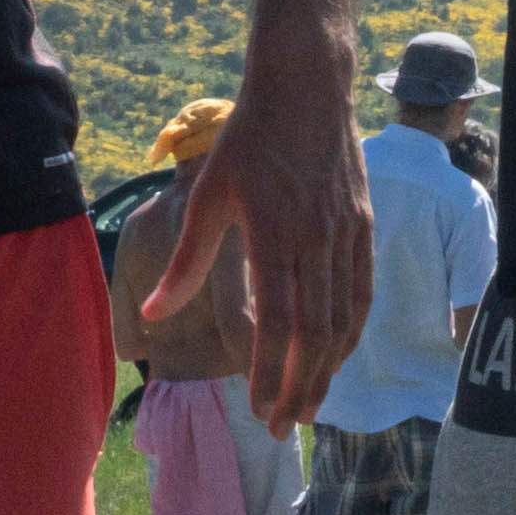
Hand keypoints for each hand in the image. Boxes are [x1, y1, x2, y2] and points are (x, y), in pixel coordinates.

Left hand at [180, 65, 384, 425]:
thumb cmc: (249, 140)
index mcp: (274, 234)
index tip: (259, 410)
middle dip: (300, 387)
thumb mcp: (207, 197)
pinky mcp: (363, 225)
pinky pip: (362, 291)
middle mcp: (316, 239)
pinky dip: (352, 331)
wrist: (307, 87)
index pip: (278, 322)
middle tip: (282, 427)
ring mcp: (346, 233)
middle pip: (316, 333)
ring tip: (310, 405)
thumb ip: (186, 263)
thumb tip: (151, 317)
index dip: (271, 372)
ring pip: (344, 318)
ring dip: (329, 369)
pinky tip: (337, 355)